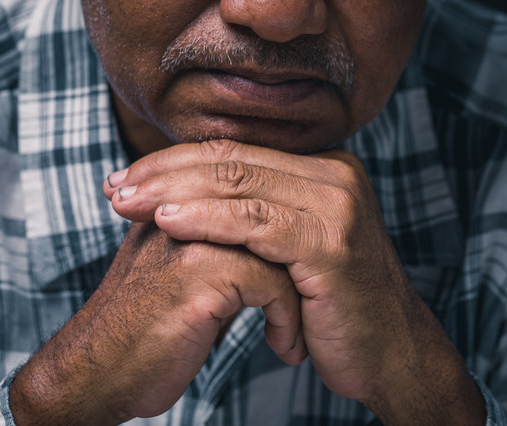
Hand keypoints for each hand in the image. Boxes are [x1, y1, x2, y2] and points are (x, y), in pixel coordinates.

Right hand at [10, 222, 305, 424]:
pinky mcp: (198, 275)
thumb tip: (263, 238)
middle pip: (267, 205)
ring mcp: (189, 238)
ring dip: (299, 289)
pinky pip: (271, 282)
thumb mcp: (178, 275)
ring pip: (277, 241)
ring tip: (302, 324)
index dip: (284, 222)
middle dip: (299, 252)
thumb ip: (213, 244)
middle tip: (319, 287)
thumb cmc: (146, 332)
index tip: (303, 265)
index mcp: (173, 203)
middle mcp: (180, 209)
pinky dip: (286, 319)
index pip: (247, 185)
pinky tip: (283, 346)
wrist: (97, 376)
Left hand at [104, 140, 485, 423]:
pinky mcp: (332, 244)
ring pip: (241, 186)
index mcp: (324, 169)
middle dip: (165, 172)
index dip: (176, 160)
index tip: (128, 177)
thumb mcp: (294, 248)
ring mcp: (338, 207)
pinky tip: (169, 222)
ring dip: (175, 192)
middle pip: (234, 162)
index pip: (237, 152)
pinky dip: (208, 220)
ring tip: (127, 202)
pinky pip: (257, 224)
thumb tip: (189, 192)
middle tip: (115, 187)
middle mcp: (336, 176)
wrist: (391, 354)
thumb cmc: (332, 307)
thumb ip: (258, 213)